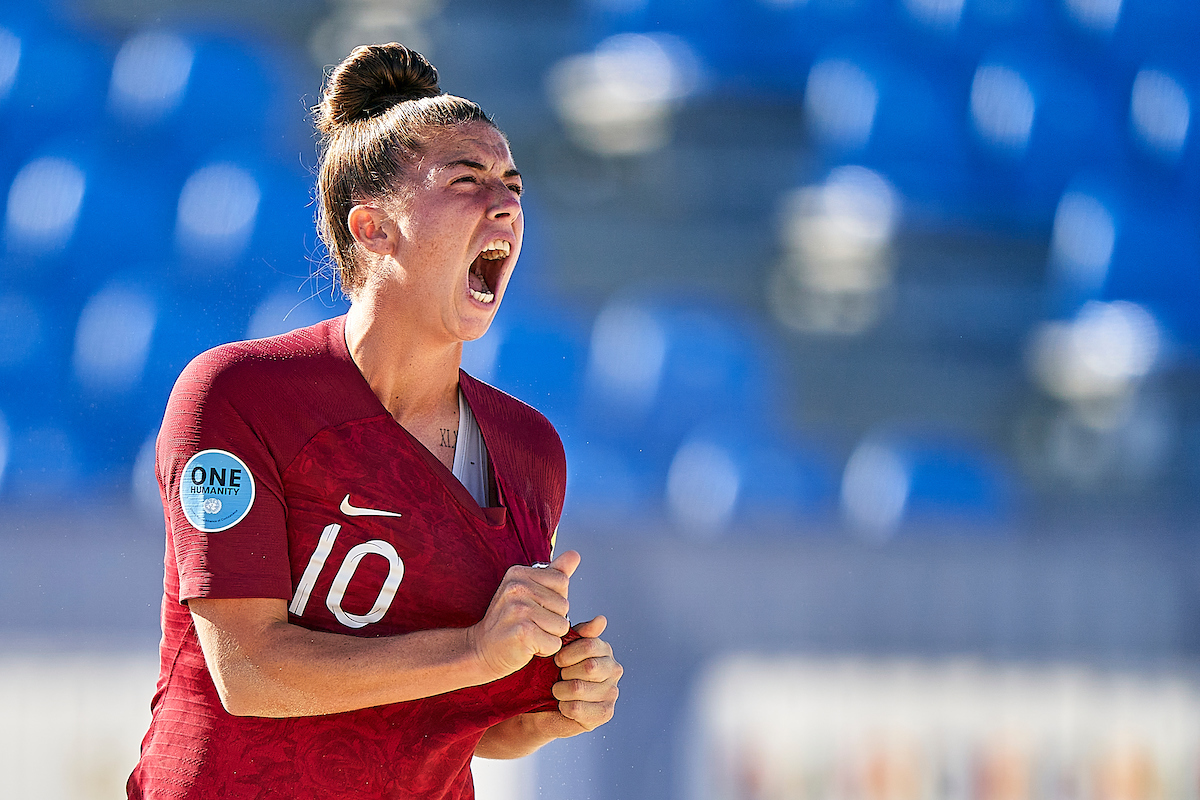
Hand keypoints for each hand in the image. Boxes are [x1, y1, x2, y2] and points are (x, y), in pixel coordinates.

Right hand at [468, 550, 579, 679]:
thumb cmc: (511, 621)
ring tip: (529, 634)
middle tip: (530, 623)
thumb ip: (554, 573)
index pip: (561, 581)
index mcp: (519, 573)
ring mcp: (518, 610)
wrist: (483, 650)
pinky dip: (545, 649)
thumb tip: (575, 555)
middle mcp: (517, 588)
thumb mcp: (529, 590)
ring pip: (562, 625)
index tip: (534, 606)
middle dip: (553, 619)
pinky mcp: (522, 633)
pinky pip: (554, 643)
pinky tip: (527, 646)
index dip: (555, 599)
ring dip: (550, 635)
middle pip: (564, 604)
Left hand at [543, 615, 621, 736]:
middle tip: (558, 677)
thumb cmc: (552, 674)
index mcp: (604, 650)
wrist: (542, 706)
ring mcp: (612, 692)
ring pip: (579, 688)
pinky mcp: (605, 713)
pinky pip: (577, 707)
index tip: (557, 660)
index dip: (567, 653)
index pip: (589, 645)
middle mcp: (613, 670)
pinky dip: (564, 706)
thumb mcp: (563, 648)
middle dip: (565, 673)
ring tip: (559, 691)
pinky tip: (564, 705)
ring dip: (561, 691)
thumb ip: (581, 633)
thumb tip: (601, 619)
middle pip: (589, 667)